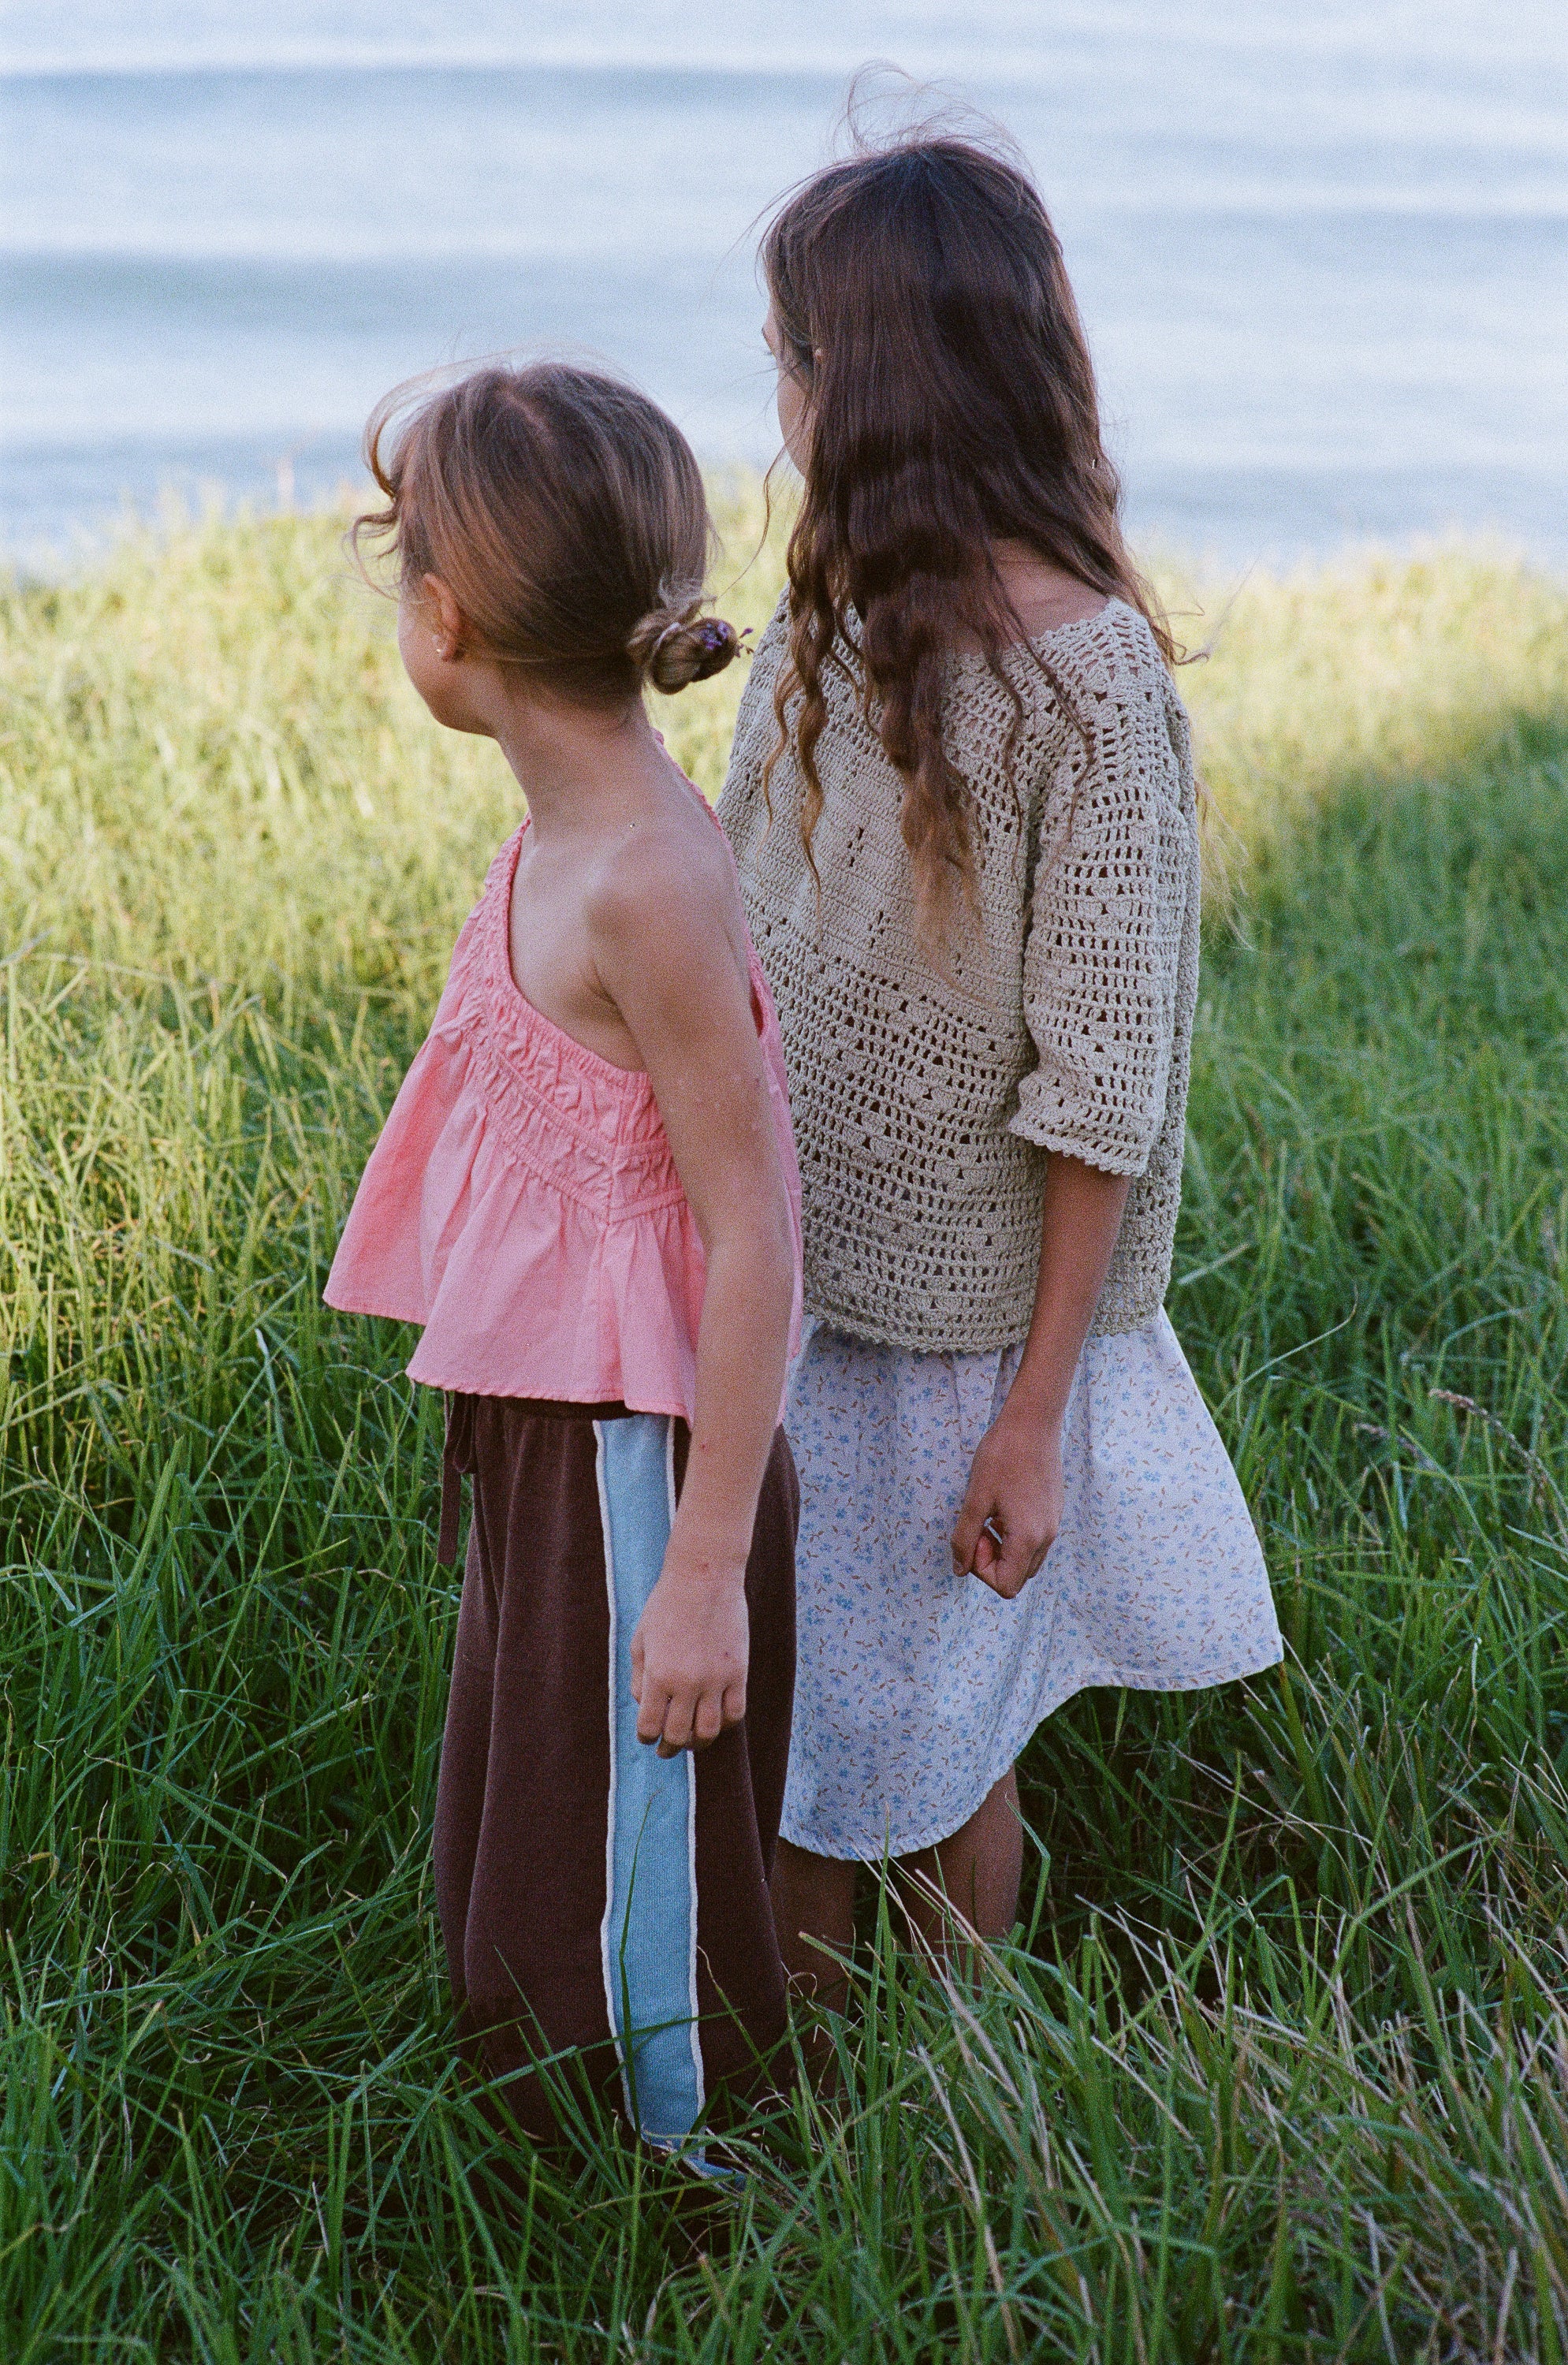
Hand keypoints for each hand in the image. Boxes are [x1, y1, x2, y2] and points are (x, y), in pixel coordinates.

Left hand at [630, 1556, 748, 1757]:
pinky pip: (735, 1712)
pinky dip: (726, 1723)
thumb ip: (639, 1678)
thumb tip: (644, 1707)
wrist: (704, 1576)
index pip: (650, 1726)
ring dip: (700, 1742)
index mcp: (658, 1675)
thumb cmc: (666, 1605)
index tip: (648, 1737)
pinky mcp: (739, 1672)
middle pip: (679, 1736)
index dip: (647, 1737)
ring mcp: (716, 1679)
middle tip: (668, 1749)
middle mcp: (687, 1683)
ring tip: (694, 1739)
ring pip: (710, 1731)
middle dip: (671, 1747)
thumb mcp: (641, 1639)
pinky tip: (716, 1717)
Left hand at [951, 1404, 1063, 1600]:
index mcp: (1028, 1538)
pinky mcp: (1054, 1511)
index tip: (974, 1536)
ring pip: (1026, 1560)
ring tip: (989, 1517)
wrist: (1033, 1422)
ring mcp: (1054, 1524)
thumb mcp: (975, 1499)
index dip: (981, 1569)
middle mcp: (1048, 1537)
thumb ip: (964, 1539)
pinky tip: (1002, 1507)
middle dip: (991, 1561)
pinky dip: (1015, 1536)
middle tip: (979, 1527)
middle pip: (1017, 1576)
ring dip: (1003, 1549)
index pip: (1005, 1585)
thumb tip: (959, 1570)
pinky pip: (1035, 1540)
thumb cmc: (1001, 1457)